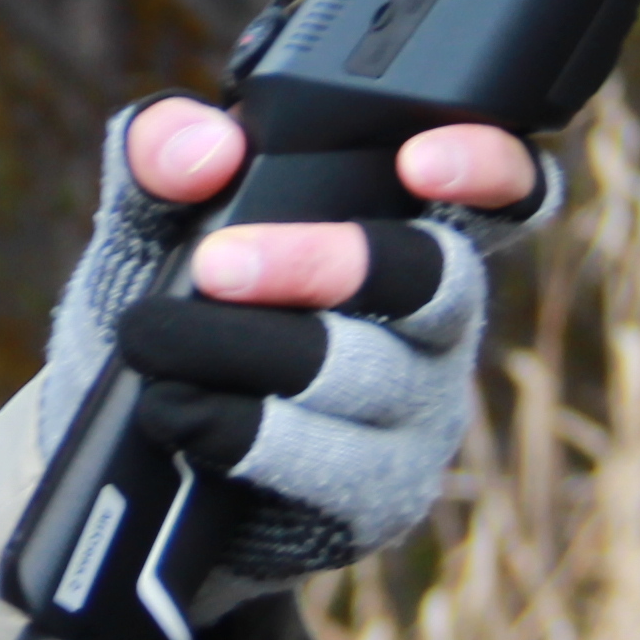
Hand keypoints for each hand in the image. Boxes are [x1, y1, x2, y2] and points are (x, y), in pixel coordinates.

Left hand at [35, 99, 540, 585]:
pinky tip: (178, 412)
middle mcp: (439, 319)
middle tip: (215, 264)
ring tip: (153, 338)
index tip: (418, 162)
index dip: (489, 167)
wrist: (136, 447)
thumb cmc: (177, 307)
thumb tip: (209, 146)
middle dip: (323, 263)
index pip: (503, 191)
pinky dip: (242, 432)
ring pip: (368, 371)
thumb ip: (164, 152)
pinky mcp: (382, 492)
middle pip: (433, 277)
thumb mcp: (153, 217)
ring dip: (247, 351)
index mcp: (407, 227)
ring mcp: (422, 412)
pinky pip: (333, 461)